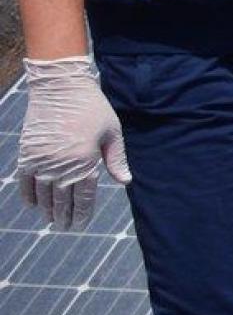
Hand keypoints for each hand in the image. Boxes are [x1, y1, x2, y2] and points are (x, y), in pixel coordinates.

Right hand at [15, 56, 130, 230]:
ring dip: (47, 209)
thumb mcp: (112, 131)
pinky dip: (29, 195)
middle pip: (62, 199)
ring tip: (52, 219)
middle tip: (66, 227)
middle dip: (64, 216)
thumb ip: (117, 158)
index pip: (83, 197)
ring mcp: (42, 161)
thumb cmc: (92, 108)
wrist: (60, 87)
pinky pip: (26, 182)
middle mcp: (62, 165)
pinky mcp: (27, 155)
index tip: (80, 225)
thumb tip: (125, 181)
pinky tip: (33, 204)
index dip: (82, 213)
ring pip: (43, 194)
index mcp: (85, 161)